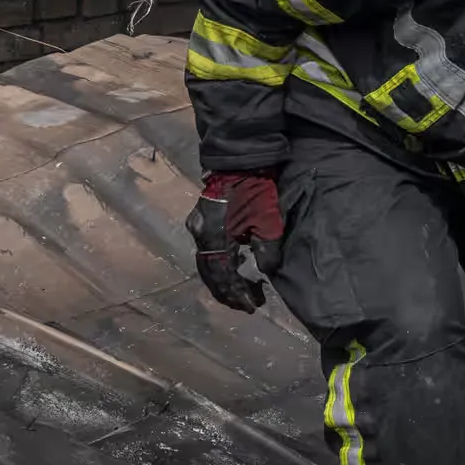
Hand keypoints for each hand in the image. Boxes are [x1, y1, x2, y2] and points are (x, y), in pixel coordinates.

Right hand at [187, 169, 283, 312]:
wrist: (239, 158)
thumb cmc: (256, 188)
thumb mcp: (268, 221)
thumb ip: (266, 251)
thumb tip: (265, 273)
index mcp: (215, 237)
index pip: (222, 275)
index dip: (236, 294)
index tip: (253, 306)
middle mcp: (200, 234)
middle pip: (210, 273)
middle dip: (228, 291)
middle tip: (247, 304)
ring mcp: (196, 225)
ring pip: (207, 262)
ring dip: (223, 279)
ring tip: (243, 290)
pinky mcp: (200, 218)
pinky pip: (207, 249)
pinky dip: (220, 264)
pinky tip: (235, 266)